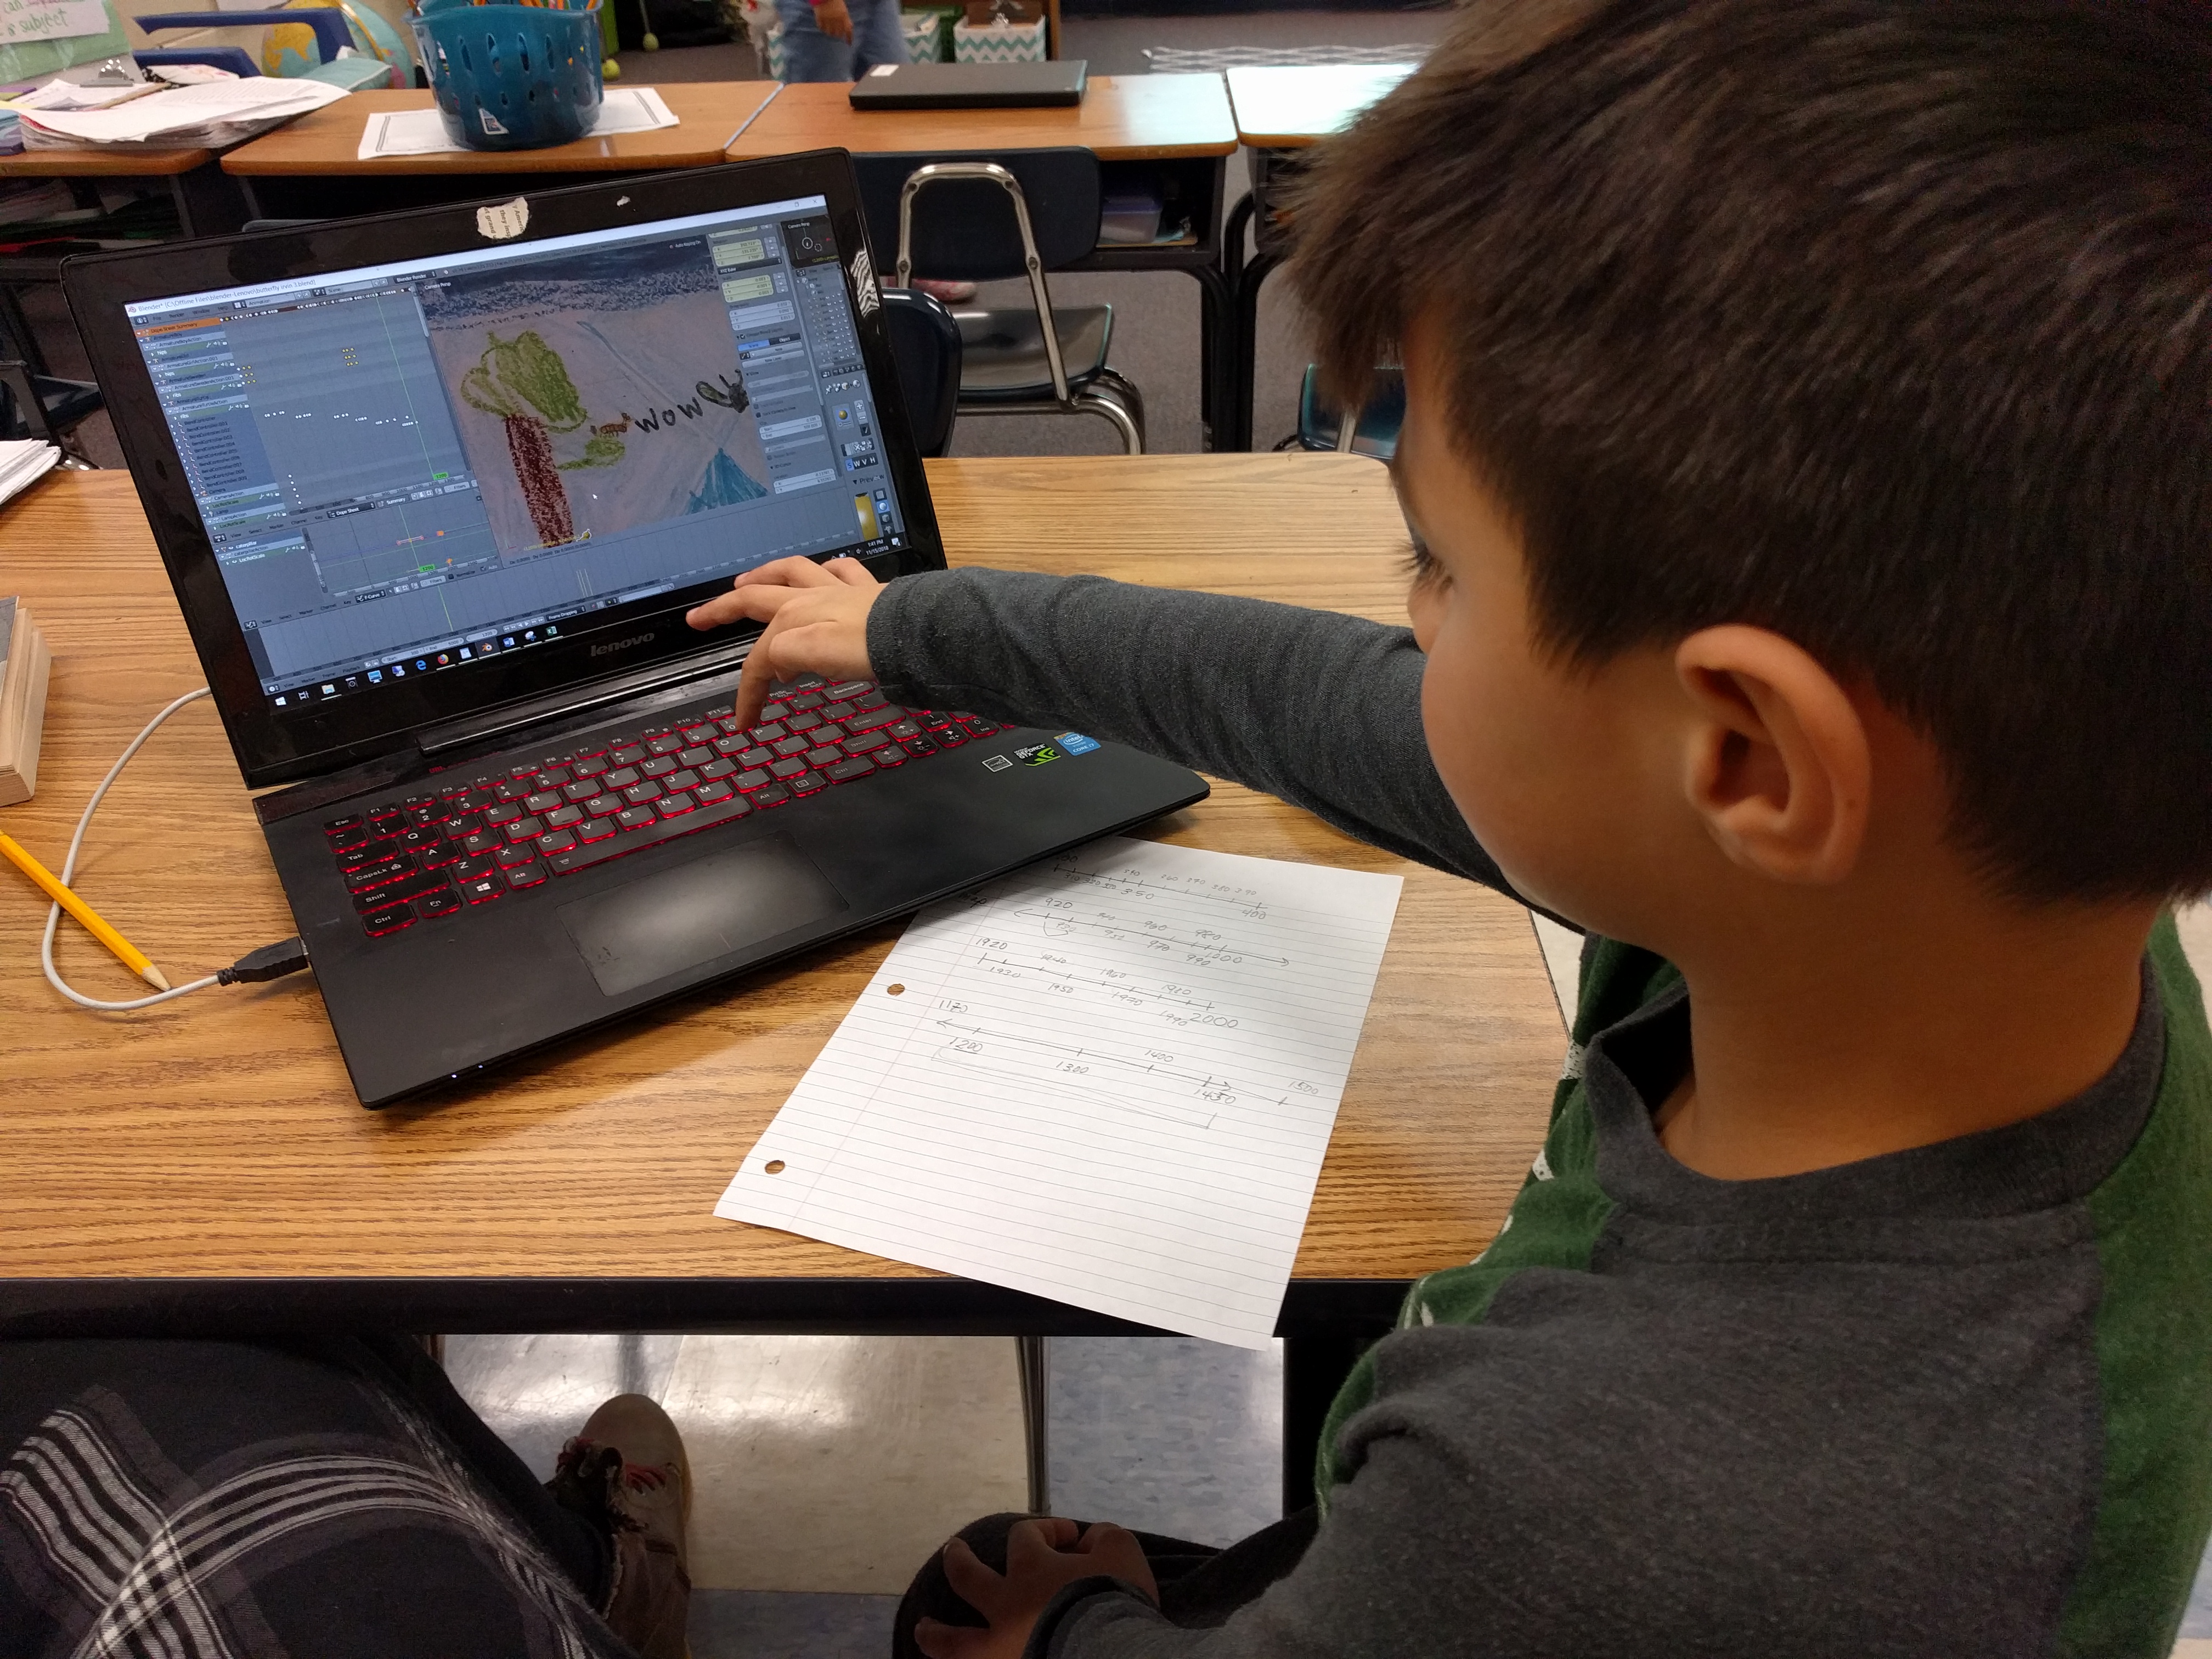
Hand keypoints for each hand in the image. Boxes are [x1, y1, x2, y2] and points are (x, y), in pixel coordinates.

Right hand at [687, 555, 881, 727]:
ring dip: (764, 576)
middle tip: (698, 619)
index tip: (744, 723)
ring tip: (747, 583)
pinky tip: (825, 572)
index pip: (759, 658)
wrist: (915, 634)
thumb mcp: (812, 654)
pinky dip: (826, 571)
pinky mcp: (869, 592)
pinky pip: (841, 572)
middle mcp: (810, 597)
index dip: (747, 691)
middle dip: (723, 610)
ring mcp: (840, 591)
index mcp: (793, 616)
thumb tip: (774, 664)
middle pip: (757, 599)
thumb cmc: (867, 647)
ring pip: (793, 573)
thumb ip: (782, 655)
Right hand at [811, 0, 853, 42]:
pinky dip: (823, 29)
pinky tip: (823, 27)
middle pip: (838, 33)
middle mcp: (836, 20)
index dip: (849, 38)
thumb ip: (845, 18)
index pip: (848, 30)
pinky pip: (821, 28)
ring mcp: (827, 20)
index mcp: (844, 16)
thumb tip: (846, 28)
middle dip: (839, 34)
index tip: (849, 44)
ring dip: (831, 32)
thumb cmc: (836, 0)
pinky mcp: (819, 18)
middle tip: (838, 33)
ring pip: (830, 32)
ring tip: (830, 30)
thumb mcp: (844, 9)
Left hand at [914, 1518, 1157, 1658]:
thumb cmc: (1113, 1600)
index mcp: (1031, 1568)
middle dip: (958, 1560)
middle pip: (967, 1577)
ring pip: (953, 1640)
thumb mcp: (1122, 1552)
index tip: (1074, 1538)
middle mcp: (1004, 1604)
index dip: (1048, 1530)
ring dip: (935, 1632)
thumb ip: (1104, 1538)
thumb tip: (1092, 1538)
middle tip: (952, 1550)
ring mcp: (999, 1646)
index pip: (1027, 1535)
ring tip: (922, 1627)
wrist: (1110, 1654)